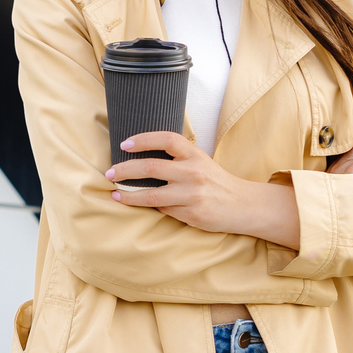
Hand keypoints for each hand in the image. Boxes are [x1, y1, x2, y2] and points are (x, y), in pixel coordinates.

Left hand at [105, 131, 300, 248]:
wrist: (242, 205)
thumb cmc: (215, 182)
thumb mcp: (199, 162)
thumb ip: (176, 159)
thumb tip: (139, 159)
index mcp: (195, 155)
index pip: (166, 139)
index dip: (143, 139)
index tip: (124, 143)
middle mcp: (193, 172)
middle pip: (151, 168)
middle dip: (125, 170)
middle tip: (109, 173)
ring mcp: (192, 194)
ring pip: (151, 195)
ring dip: (129, 195)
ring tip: (115, 194)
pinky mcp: (191, 213)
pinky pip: (162, 210)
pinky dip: (150, 207)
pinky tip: (142, 205)